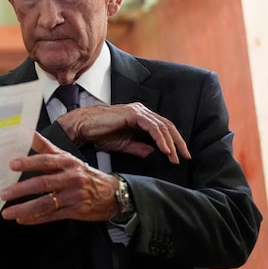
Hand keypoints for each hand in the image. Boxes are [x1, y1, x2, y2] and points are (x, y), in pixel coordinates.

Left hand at [0, 133, 119, 223]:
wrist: (112, 193)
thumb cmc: (83, 174)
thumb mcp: (67, 157)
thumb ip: (46, 147)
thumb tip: (29, 133)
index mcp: (67, 162)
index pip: (46, 160)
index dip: (29, 162)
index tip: (12, 164)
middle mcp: (70, 178)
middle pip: (44, 182)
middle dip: (22, 189)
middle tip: (4, 193)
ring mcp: (73, 196)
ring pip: (46, 203)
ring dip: (25, 208)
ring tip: (8, 212)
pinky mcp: (76, 211)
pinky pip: (53, 216)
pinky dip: (36, 219)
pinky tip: (22, 220)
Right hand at [56, 103, 190, 163]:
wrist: (83, 127)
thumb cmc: (99, 133)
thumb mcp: (124, 144)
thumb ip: (139, 147)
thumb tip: (153, 153)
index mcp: (140, 117)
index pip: (163, 128)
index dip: (174, 142)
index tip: (180, 157)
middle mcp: (141, 111)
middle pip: (167, 126)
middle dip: (178, 143)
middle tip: (185, 157)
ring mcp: (138, 111)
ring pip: (163, 126)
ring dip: (171, 143)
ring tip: (174, 157)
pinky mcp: (133, 114)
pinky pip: (153, 127)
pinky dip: (161, 139)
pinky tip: (165, 150)